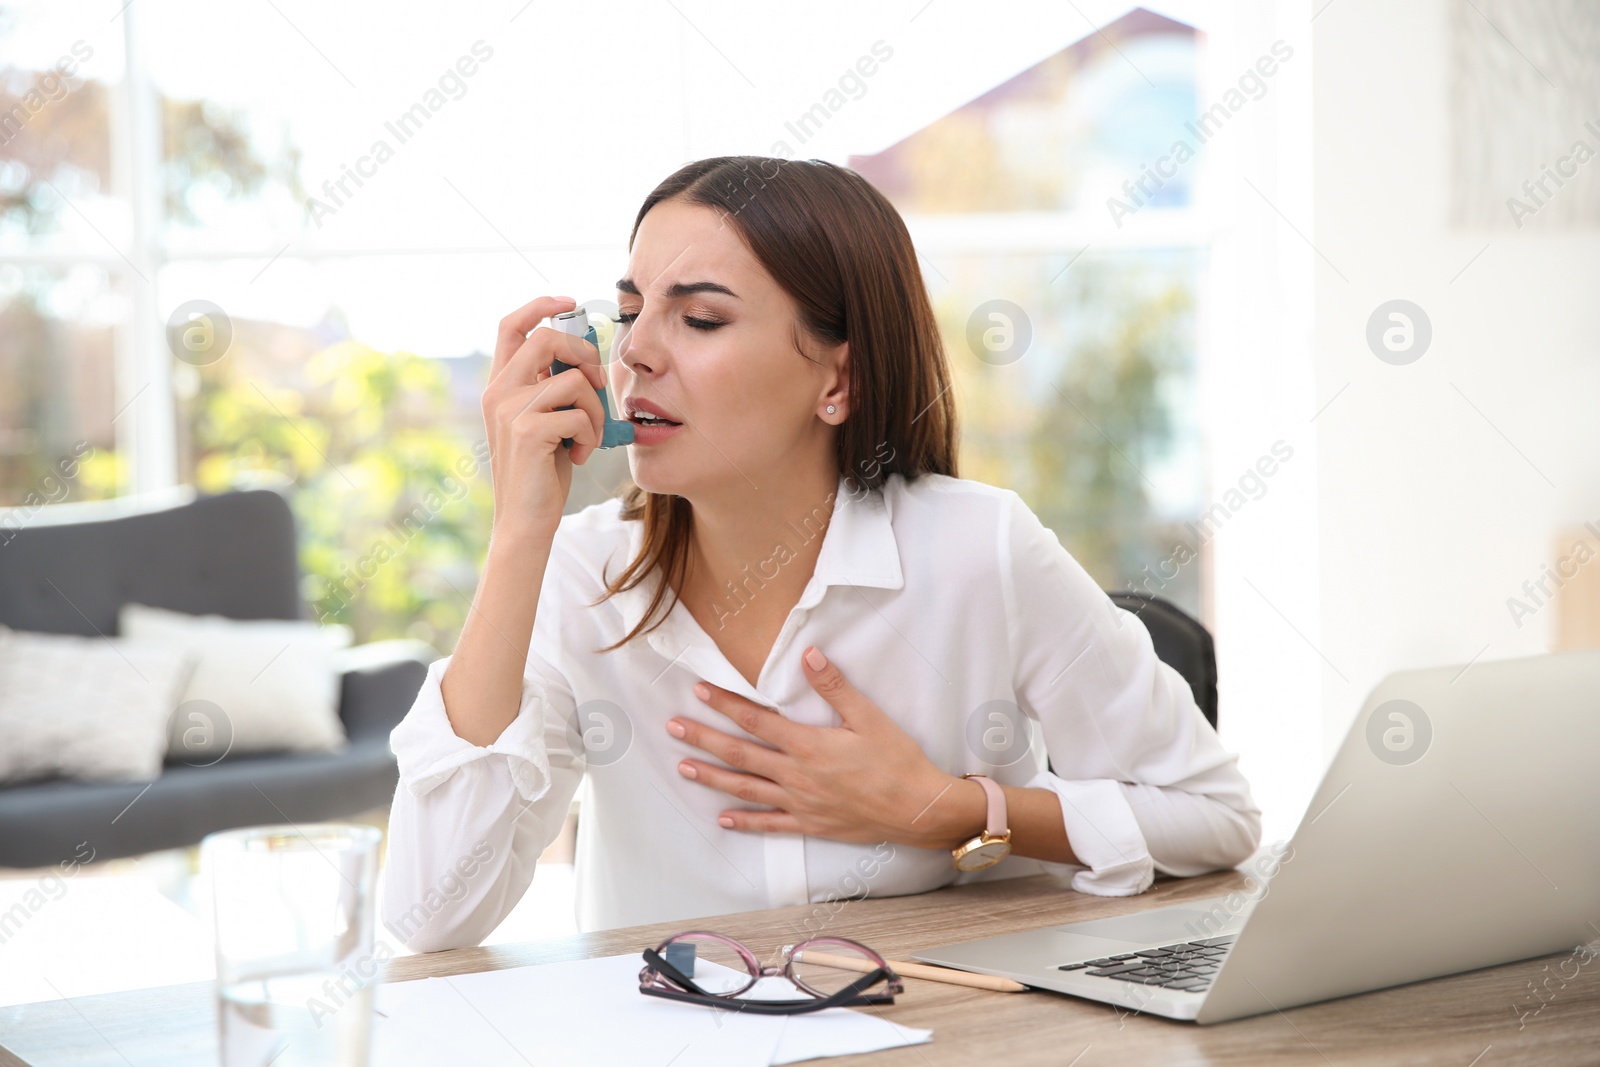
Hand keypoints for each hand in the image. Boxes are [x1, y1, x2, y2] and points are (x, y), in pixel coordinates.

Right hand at [482, 295, 610, 536]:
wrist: (525, 520)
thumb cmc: (543, 472)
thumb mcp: (547, 421)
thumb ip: (554, 388)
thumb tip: (586, 358)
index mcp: (500, 385)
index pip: (511, 325)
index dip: (540, 305)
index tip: (569, 301)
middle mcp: (497, 392)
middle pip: (547, 339)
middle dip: (584, 354)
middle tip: (598, 383)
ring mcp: (508, 410)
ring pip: (573, 380)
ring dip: (595, 408)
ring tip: (589, 436)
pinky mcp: (525, 431)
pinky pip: (579, 413)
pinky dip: (592, 434)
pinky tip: (581, 455)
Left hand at [666, 645, 978, 847]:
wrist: (918, 809)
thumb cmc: (897, 761)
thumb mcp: (869, 717)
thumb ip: (834, 687)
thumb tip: (809, 655)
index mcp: (808, 745)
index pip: (756, 721)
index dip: (725, 704)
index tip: (699, 692)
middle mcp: (796, 775)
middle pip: (740, 755)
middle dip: (703, 739)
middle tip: (673, 728)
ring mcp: (800, 803)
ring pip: (746, 789)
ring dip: (712, 777)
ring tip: (684, 768)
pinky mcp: (810, 824)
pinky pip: (770, 824)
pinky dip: (744, 821)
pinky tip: (723, 818)